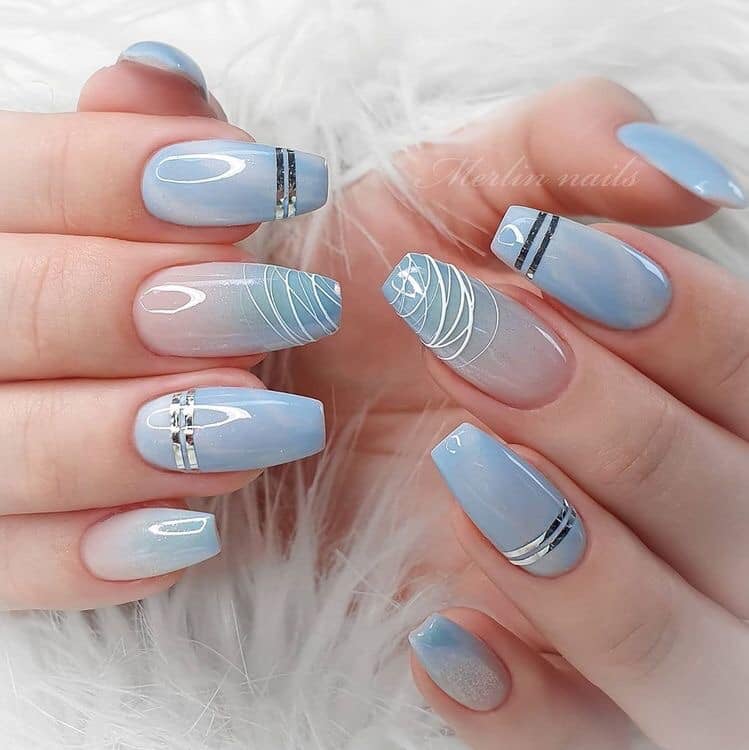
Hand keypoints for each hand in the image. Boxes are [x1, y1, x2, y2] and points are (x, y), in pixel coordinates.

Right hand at [0, 43, 336, 608]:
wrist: (169, 368)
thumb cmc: (180, 282)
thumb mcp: (163, 205)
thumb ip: (142, 146)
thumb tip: (157, 77)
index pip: (14, 183)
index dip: (127, 177)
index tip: (264, 180)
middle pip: (9, 313)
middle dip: (138, 305)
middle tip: (281, 306)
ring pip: (7, 452)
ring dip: (131, 437)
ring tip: (265, 423)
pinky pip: (12, 570)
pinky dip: (95, 556)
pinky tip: (190, 533)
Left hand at [287, 79, 748, 747]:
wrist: (284, 380)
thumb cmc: (375, 281)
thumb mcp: (458, 185)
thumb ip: (570, 147)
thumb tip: (687, 175)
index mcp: (683, 386)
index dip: (675, 320)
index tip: (547, 265)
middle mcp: (676, 504)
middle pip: (728, 505)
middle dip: (610, 428)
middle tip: (472, 349)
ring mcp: (617, 612)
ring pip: (683, 652)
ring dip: (586, 571)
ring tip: (467, 476)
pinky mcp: (537, 686)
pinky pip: (575, 740)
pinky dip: (527, 711)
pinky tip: (443, 641)